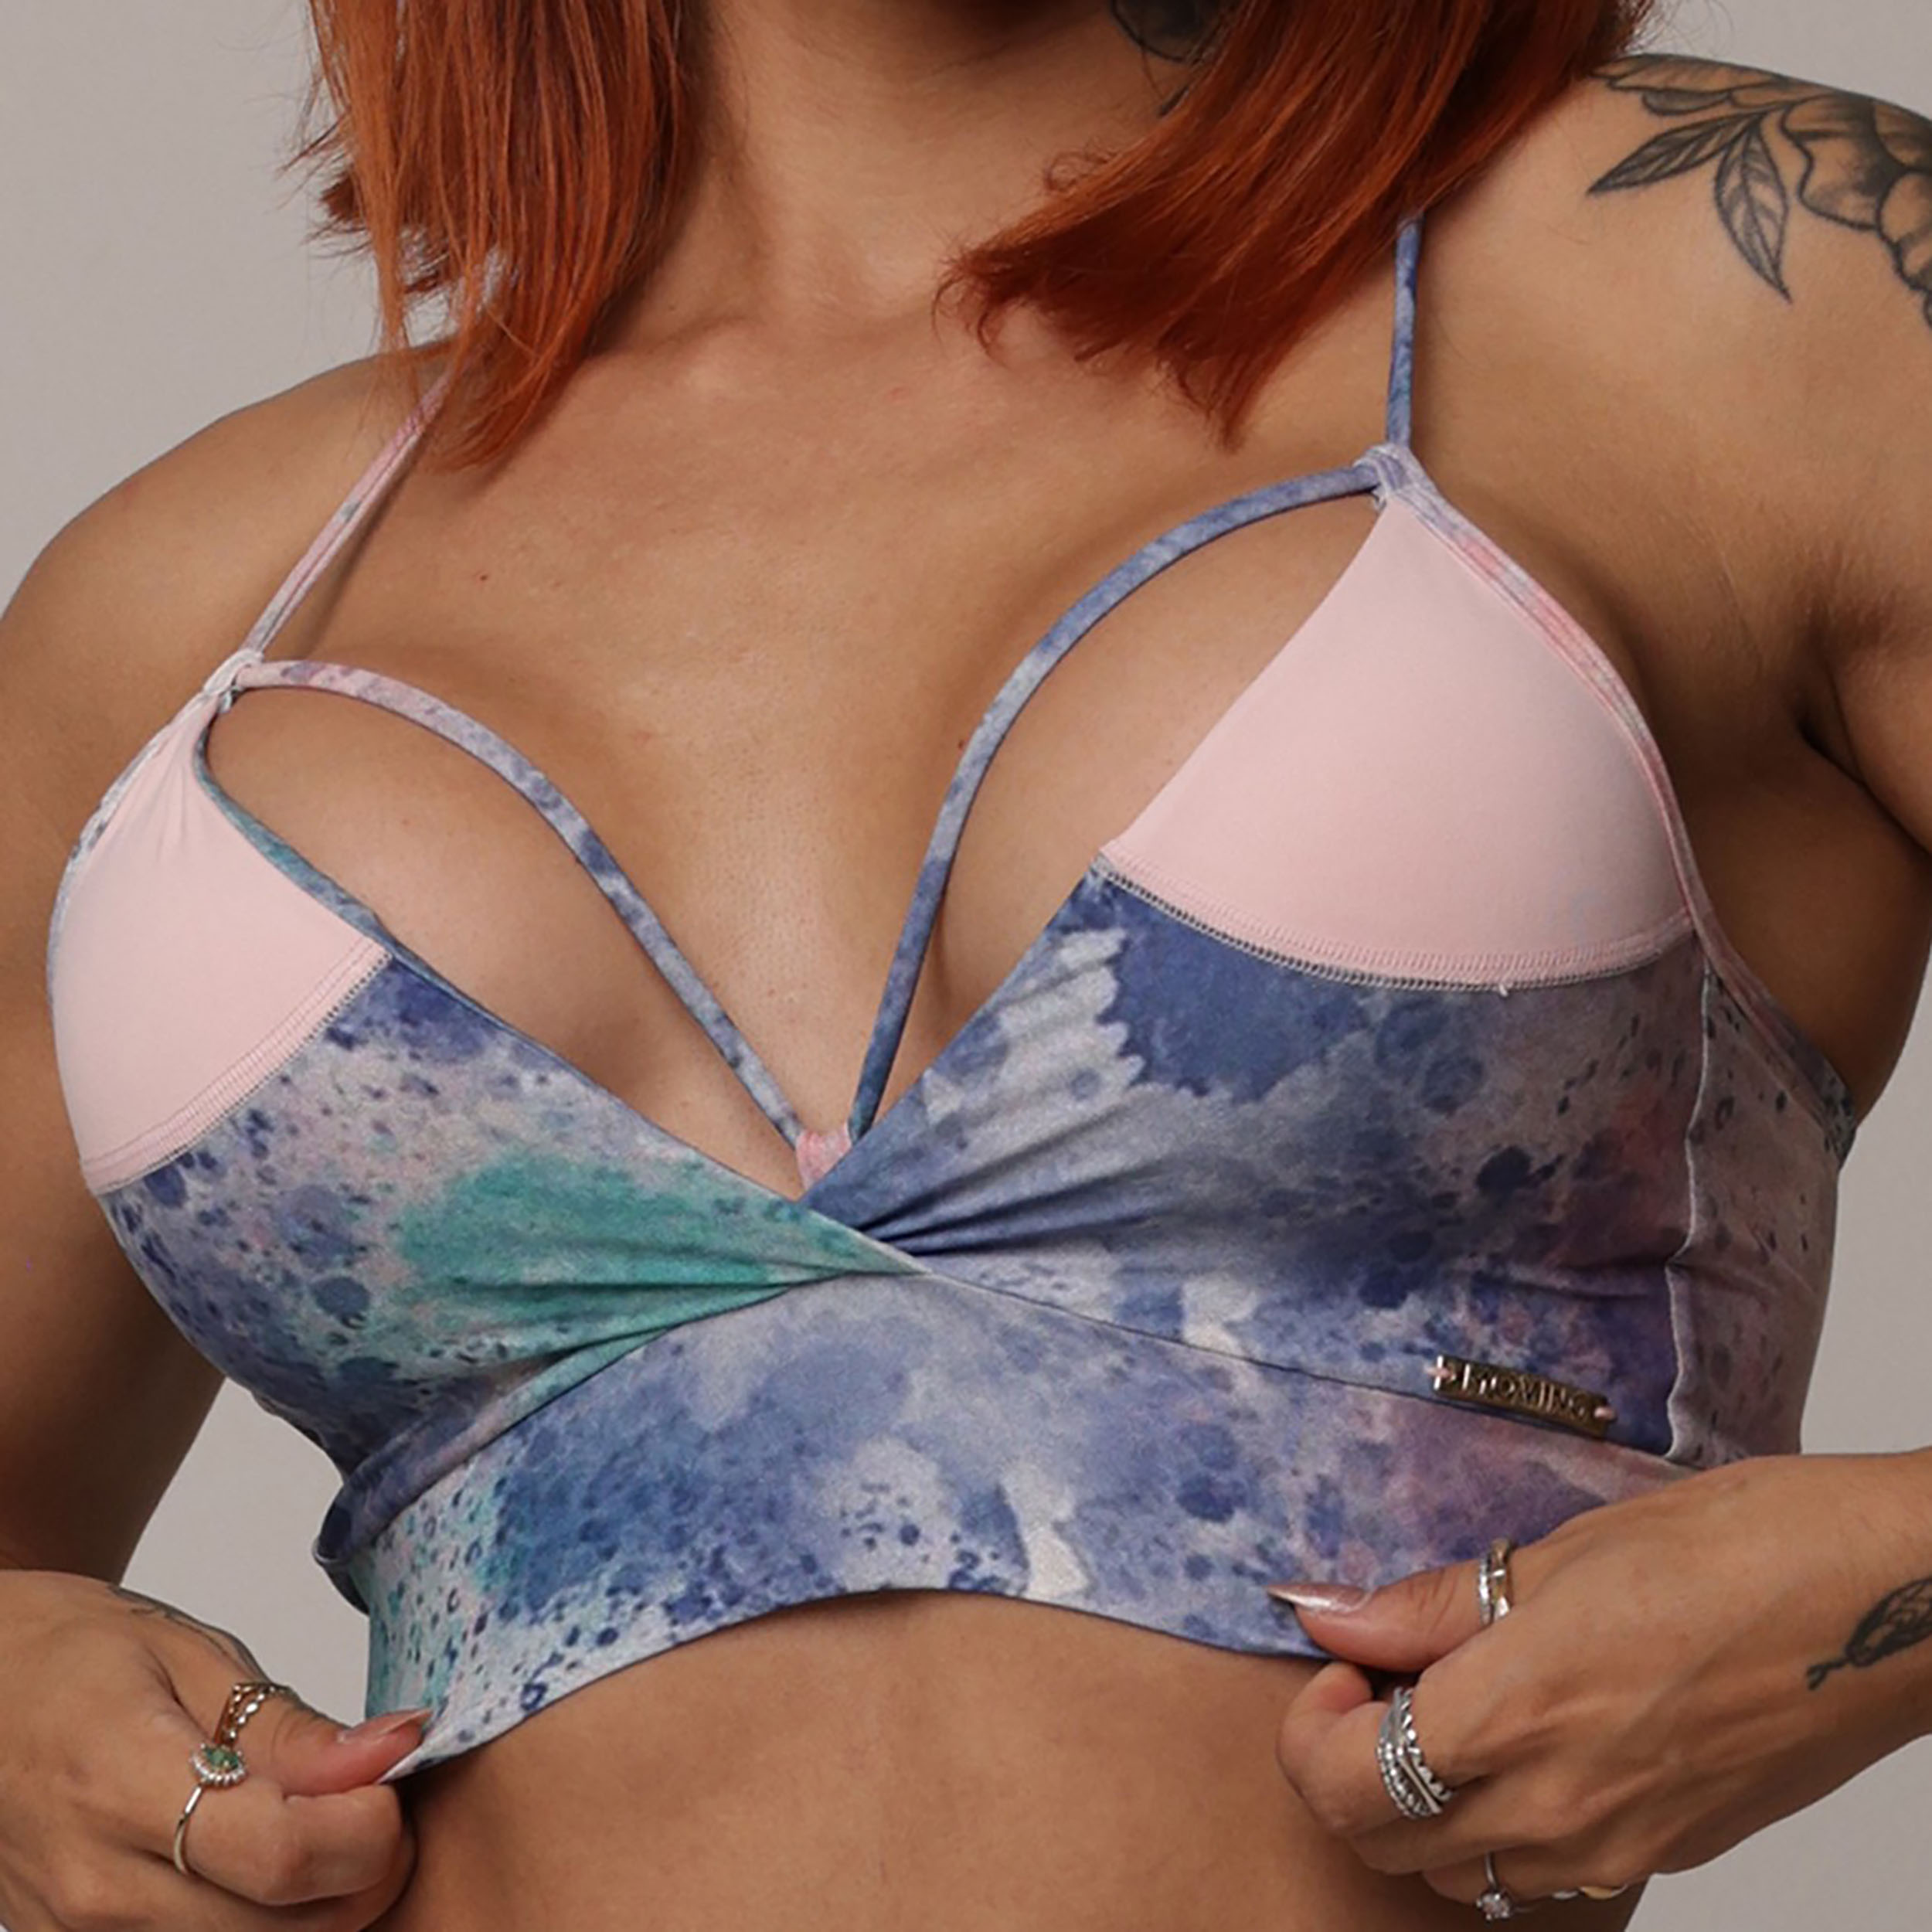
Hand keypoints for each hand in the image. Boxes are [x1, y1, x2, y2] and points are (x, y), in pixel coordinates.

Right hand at [0, 1567, 428, 1928]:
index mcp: (121, 1788)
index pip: (281, 1858)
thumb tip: (391, 1754)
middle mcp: (96, 1888)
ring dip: (318, 1906)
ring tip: (324, 1827)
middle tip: (375, 1803)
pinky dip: (262, 1921)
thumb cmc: (78, 1657)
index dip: (367, 1830)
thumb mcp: (192, 1657)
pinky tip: (271, 1866)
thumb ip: (290, 1727)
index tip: (392, 1778)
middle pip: (282, 1929)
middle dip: (363, 1872)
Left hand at [1269, 1451, 1931, 1908]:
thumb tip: (1329, 1617)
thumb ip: (1429, 1606)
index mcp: (1515, 1714)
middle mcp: (1557, 1805)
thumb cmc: (1736, 1549)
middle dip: (1347, 1771)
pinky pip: (1542, 1878)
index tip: (1343, 1668)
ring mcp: (1617, 1845)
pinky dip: (1499, 1832)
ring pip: (1459, 1875)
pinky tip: (1525, 1750)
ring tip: (1453, 1714)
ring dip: (1420, 1810)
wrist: (1887, 1602)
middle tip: (1381, 1688)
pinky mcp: (1667, 1856)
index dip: (1310, 1728)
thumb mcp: (1559, 1553)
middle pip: (1383, 1845)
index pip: (1341, 1782)